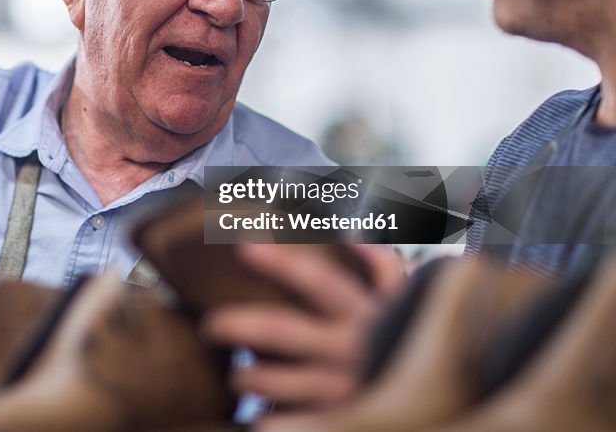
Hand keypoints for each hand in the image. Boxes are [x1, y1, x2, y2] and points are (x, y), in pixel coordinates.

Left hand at [202, 243, 404, 411]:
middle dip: (239, 324)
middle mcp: (351, 350)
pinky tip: (259, 420)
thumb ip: (382, 266)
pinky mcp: (340, 419)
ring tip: (238, 378)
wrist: (438, 405)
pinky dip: (271, 423)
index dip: (281, 262)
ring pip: (277, 381)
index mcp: (365, 314)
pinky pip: (294, 425)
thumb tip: (353, 235)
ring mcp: (343, 389)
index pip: (318, 281)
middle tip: (212, 325)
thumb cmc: (410, 342)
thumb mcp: (405, 302)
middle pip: (282, 330)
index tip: (245, 248)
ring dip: (249, 377)